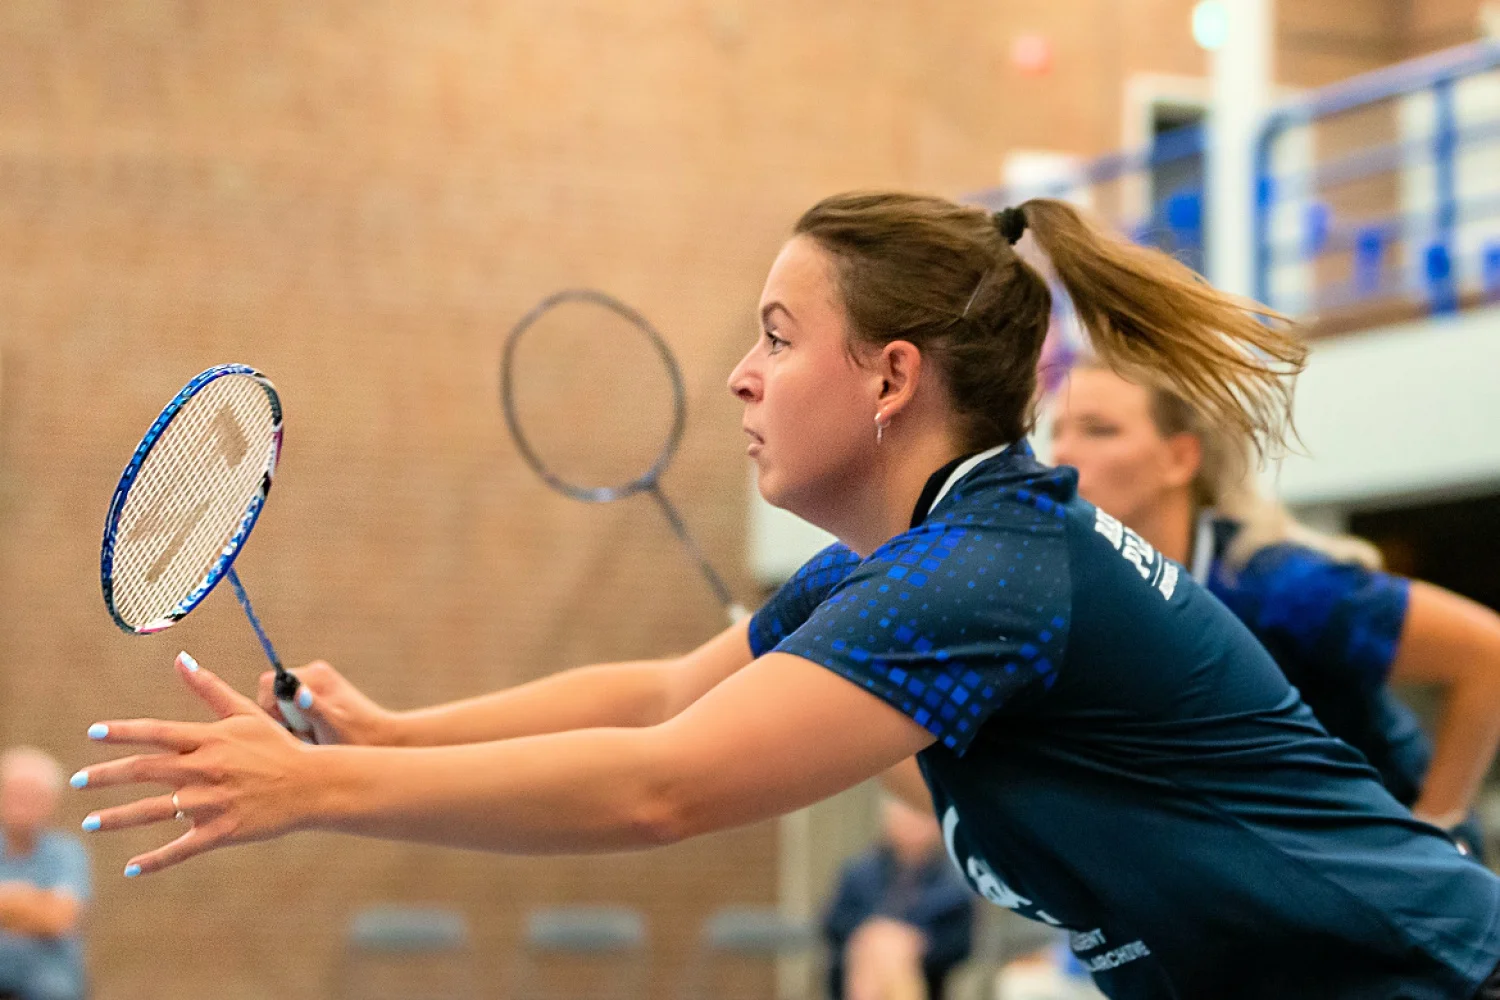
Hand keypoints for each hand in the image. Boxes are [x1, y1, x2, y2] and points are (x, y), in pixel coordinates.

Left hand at [77, 652, 320, 876]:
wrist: (312, 785)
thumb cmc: (277, 745)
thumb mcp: (245, 713)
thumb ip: (209, 688)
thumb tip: (181, 659)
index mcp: (210, 739)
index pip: (157, 732)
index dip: (123, 731)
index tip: (93, 733)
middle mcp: (206, 769)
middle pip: (144, 770)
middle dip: (106, 776)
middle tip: (77, 781)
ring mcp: (213, 802)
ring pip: (153, 811)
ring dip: (117, 817)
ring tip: (88, 822)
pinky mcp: (222, 832)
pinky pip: (181, 848)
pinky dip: (154, 861)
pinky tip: (130, 868)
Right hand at [256, 660, 397, 745]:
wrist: (382, 739)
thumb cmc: (359, 736)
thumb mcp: (332, 725)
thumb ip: (313, 708)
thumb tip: (296, 692)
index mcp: (316, 675)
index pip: (269, 683)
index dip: (270, 706)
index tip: (287, 725)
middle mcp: (314, 675)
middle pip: (273, 696)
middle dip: (282, 718)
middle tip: (306, 733)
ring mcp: (315, 687)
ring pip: (281, 707)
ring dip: (291, 725)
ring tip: (314, 736)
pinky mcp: (316, 699)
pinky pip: (292, 713)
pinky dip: (298, 727)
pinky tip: (316, 735)